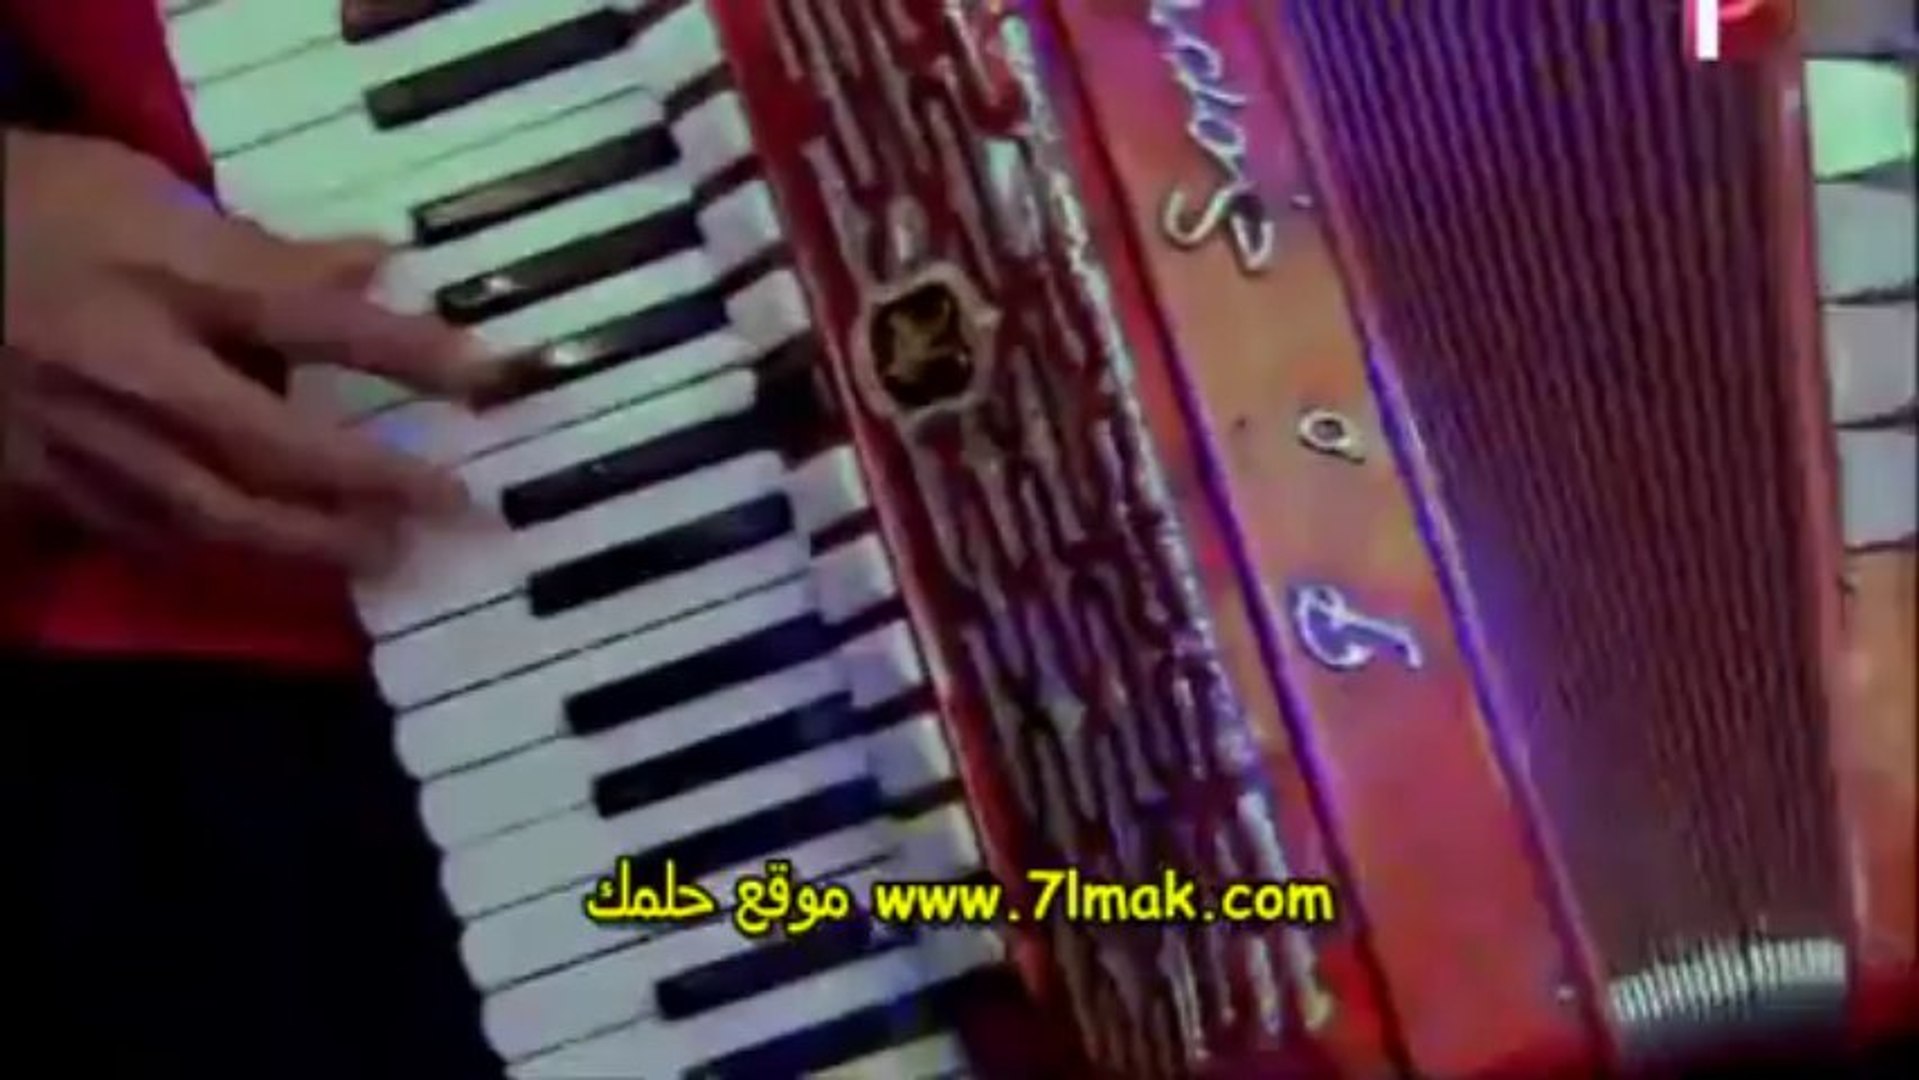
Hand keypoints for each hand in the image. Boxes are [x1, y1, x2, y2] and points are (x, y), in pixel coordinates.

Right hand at [1, 128, 479, 569]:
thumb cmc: (24, 208)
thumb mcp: (138, 192)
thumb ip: (261, 244)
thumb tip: (376, 260)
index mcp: (154, 277)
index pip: (309, 317)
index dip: (409, 352)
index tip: (492, 377)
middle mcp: (126, 370)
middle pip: (269, 445)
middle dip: (371, 484)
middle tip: (455, 507)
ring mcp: (79, 440)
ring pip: (212, 515)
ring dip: (311, 543)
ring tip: (386, 556)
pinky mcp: (39, 487)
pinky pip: (146, 538)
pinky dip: (222, 556)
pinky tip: (277, 566)